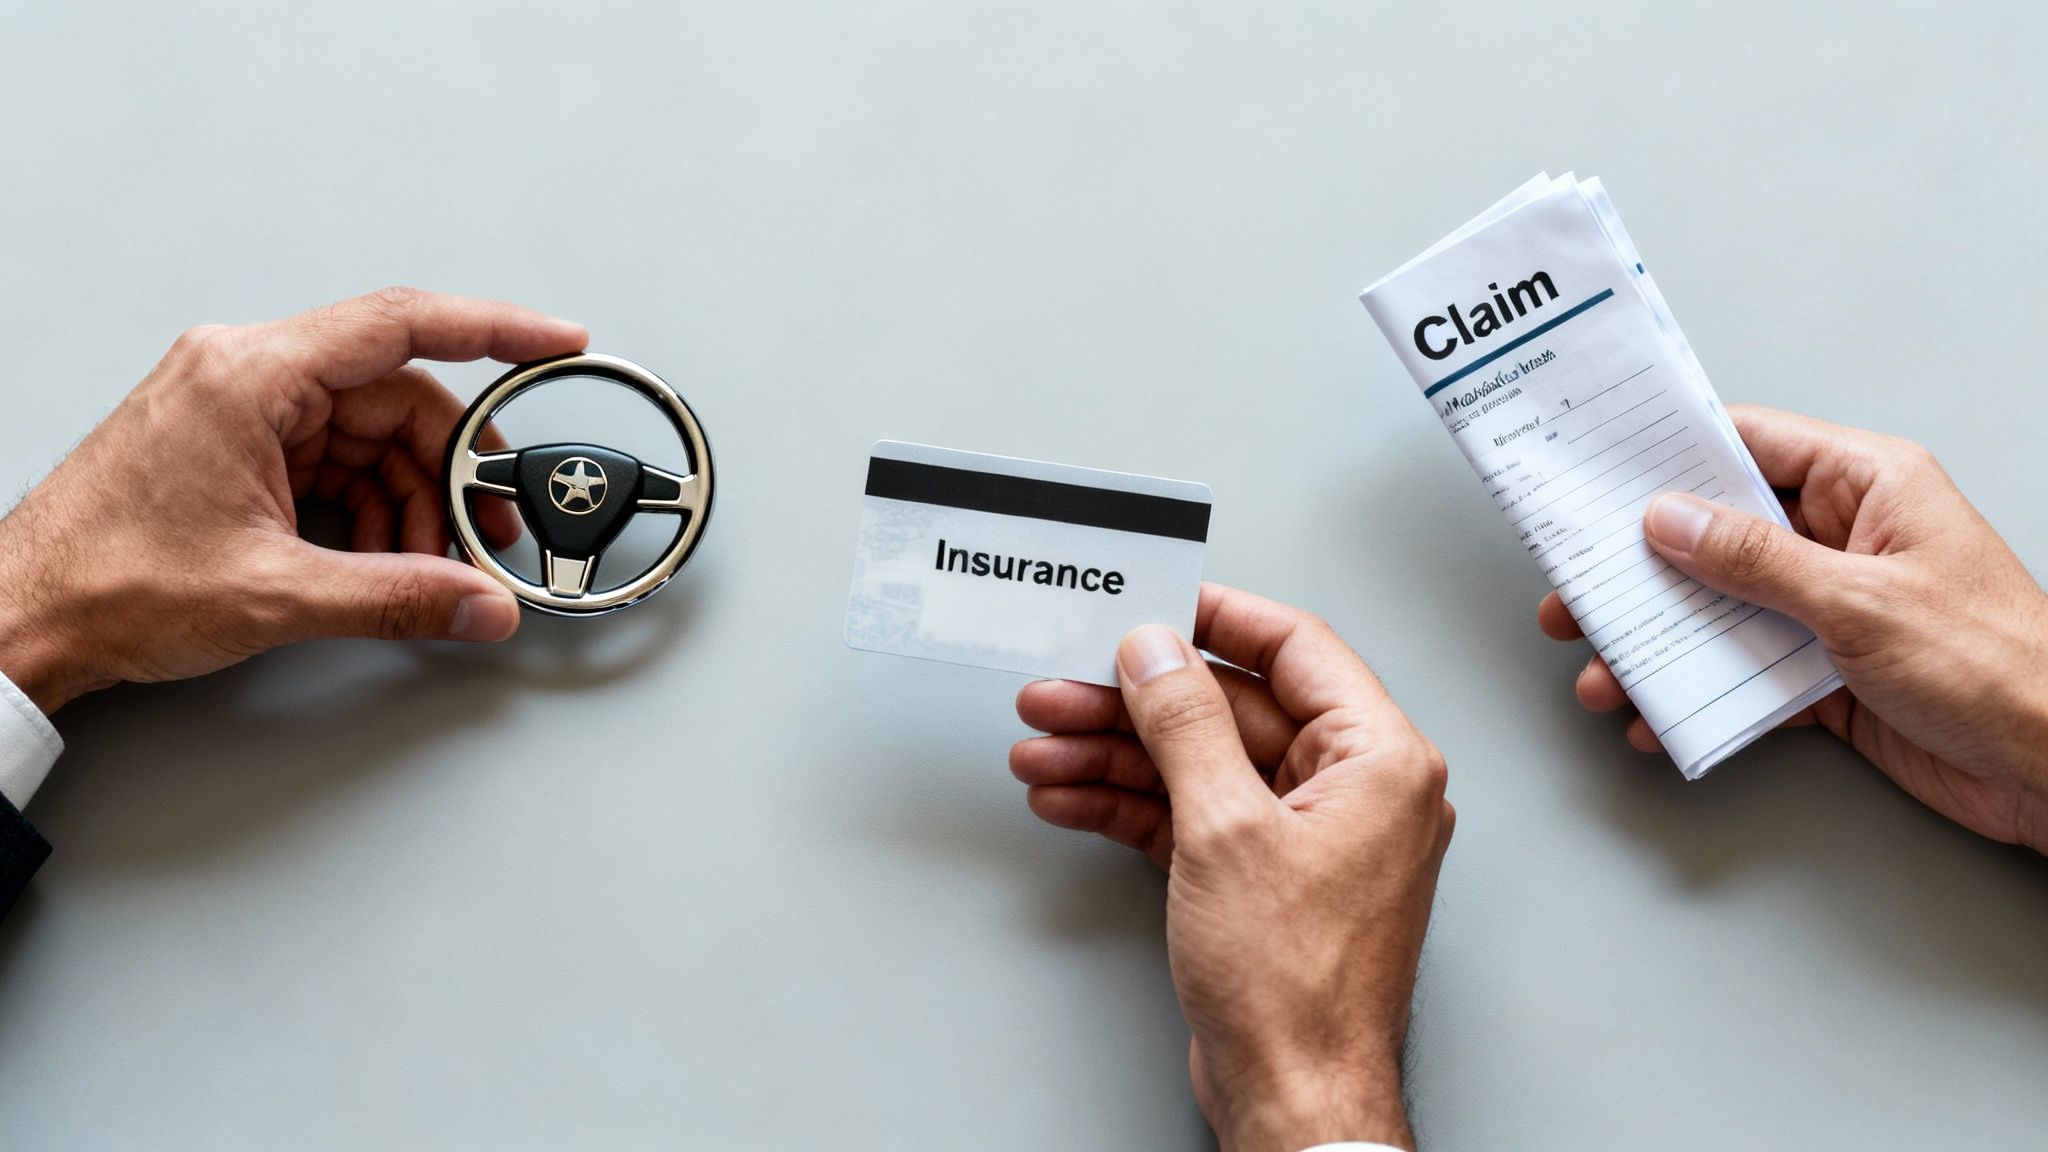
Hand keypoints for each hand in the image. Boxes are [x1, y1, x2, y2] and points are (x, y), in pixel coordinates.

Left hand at [0, 287, 588, 713]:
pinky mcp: (238, 449)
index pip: (402, 325)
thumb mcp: (276, 592)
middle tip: (488, 532)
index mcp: (250, 375)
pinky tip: (382, 563)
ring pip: (371, 440)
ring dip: (411, 506)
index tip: (556, 342)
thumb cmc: (105, 581)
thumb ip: (399, 595)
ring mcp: (241, 412)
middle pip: (396, 401)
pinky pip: (336, 465)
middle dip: (450, 473)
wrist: (24, 619)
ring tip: (425, 569)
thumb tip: (478, 600)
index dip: (496, 330)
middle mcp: (246, 376)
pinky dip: (372, 514)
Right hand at [1013, 584, 1452, 1151]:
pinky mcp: (1262, 880)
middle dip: (1135, 705)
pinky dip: (1129, 807)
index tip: (1152, 602)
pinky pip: (1191, 817)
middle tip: (1062, 690)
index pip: (1294, 649)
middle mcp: (1353, 791)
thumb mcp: (1225, 830)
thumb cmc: (1299, 989)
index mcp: (1379, 760)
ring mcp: (1306, 838)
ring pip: (1199, 766)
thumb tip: (1156, 653)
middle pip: (1230, 711)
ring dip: (1114, 756)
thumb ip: (1184, 726)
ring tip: (1043, 749)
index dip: (1215, 618)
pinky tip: (1070, 797)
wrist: (1293, 1098)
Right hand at [1540, 404, 2047, 848]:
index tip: (1604, 469)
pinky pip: (1746, 675)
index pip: (1755, 446)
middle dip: (1645, 570)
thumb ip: (1756, 559)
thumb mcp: (1861, 601)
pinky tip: (1661, 716)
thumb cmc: (1998, 665)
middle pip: (1722, 536)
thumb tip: (1671, 520)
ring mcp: (1836, 610)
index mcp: (1871, 487)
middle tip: (1579, 591)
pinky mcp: (1831, 677)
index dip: (1676, 454)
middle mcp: (1849, 539)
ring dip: (1662, 644)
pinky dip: (1699, 696)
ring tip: (1605, 673)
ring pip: (1724, 612)